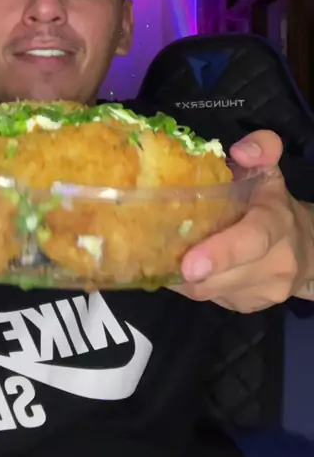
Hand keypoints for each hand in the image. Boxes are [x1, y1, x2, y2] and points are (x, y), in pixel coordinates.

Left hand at [172, 131, 310, 311]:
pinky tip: (180, 267)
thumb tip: (240, 151)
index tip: (189, 264)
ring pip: (212, 292)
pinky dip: (190, 285)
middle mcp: (277, 260)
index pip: (253, 239)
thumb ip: (260, 149)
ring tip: (164, 255)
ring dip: (184, 277)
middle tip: (157, 255)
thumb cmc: (271, 203)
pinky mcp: (249, 306)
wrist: (305, 249)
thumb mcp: (268, 170)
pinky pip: (210, 299)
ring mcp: (265, 290)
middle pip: (225, 274)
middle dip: (189, 270)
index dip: (220, 252)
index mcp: (276, 221)